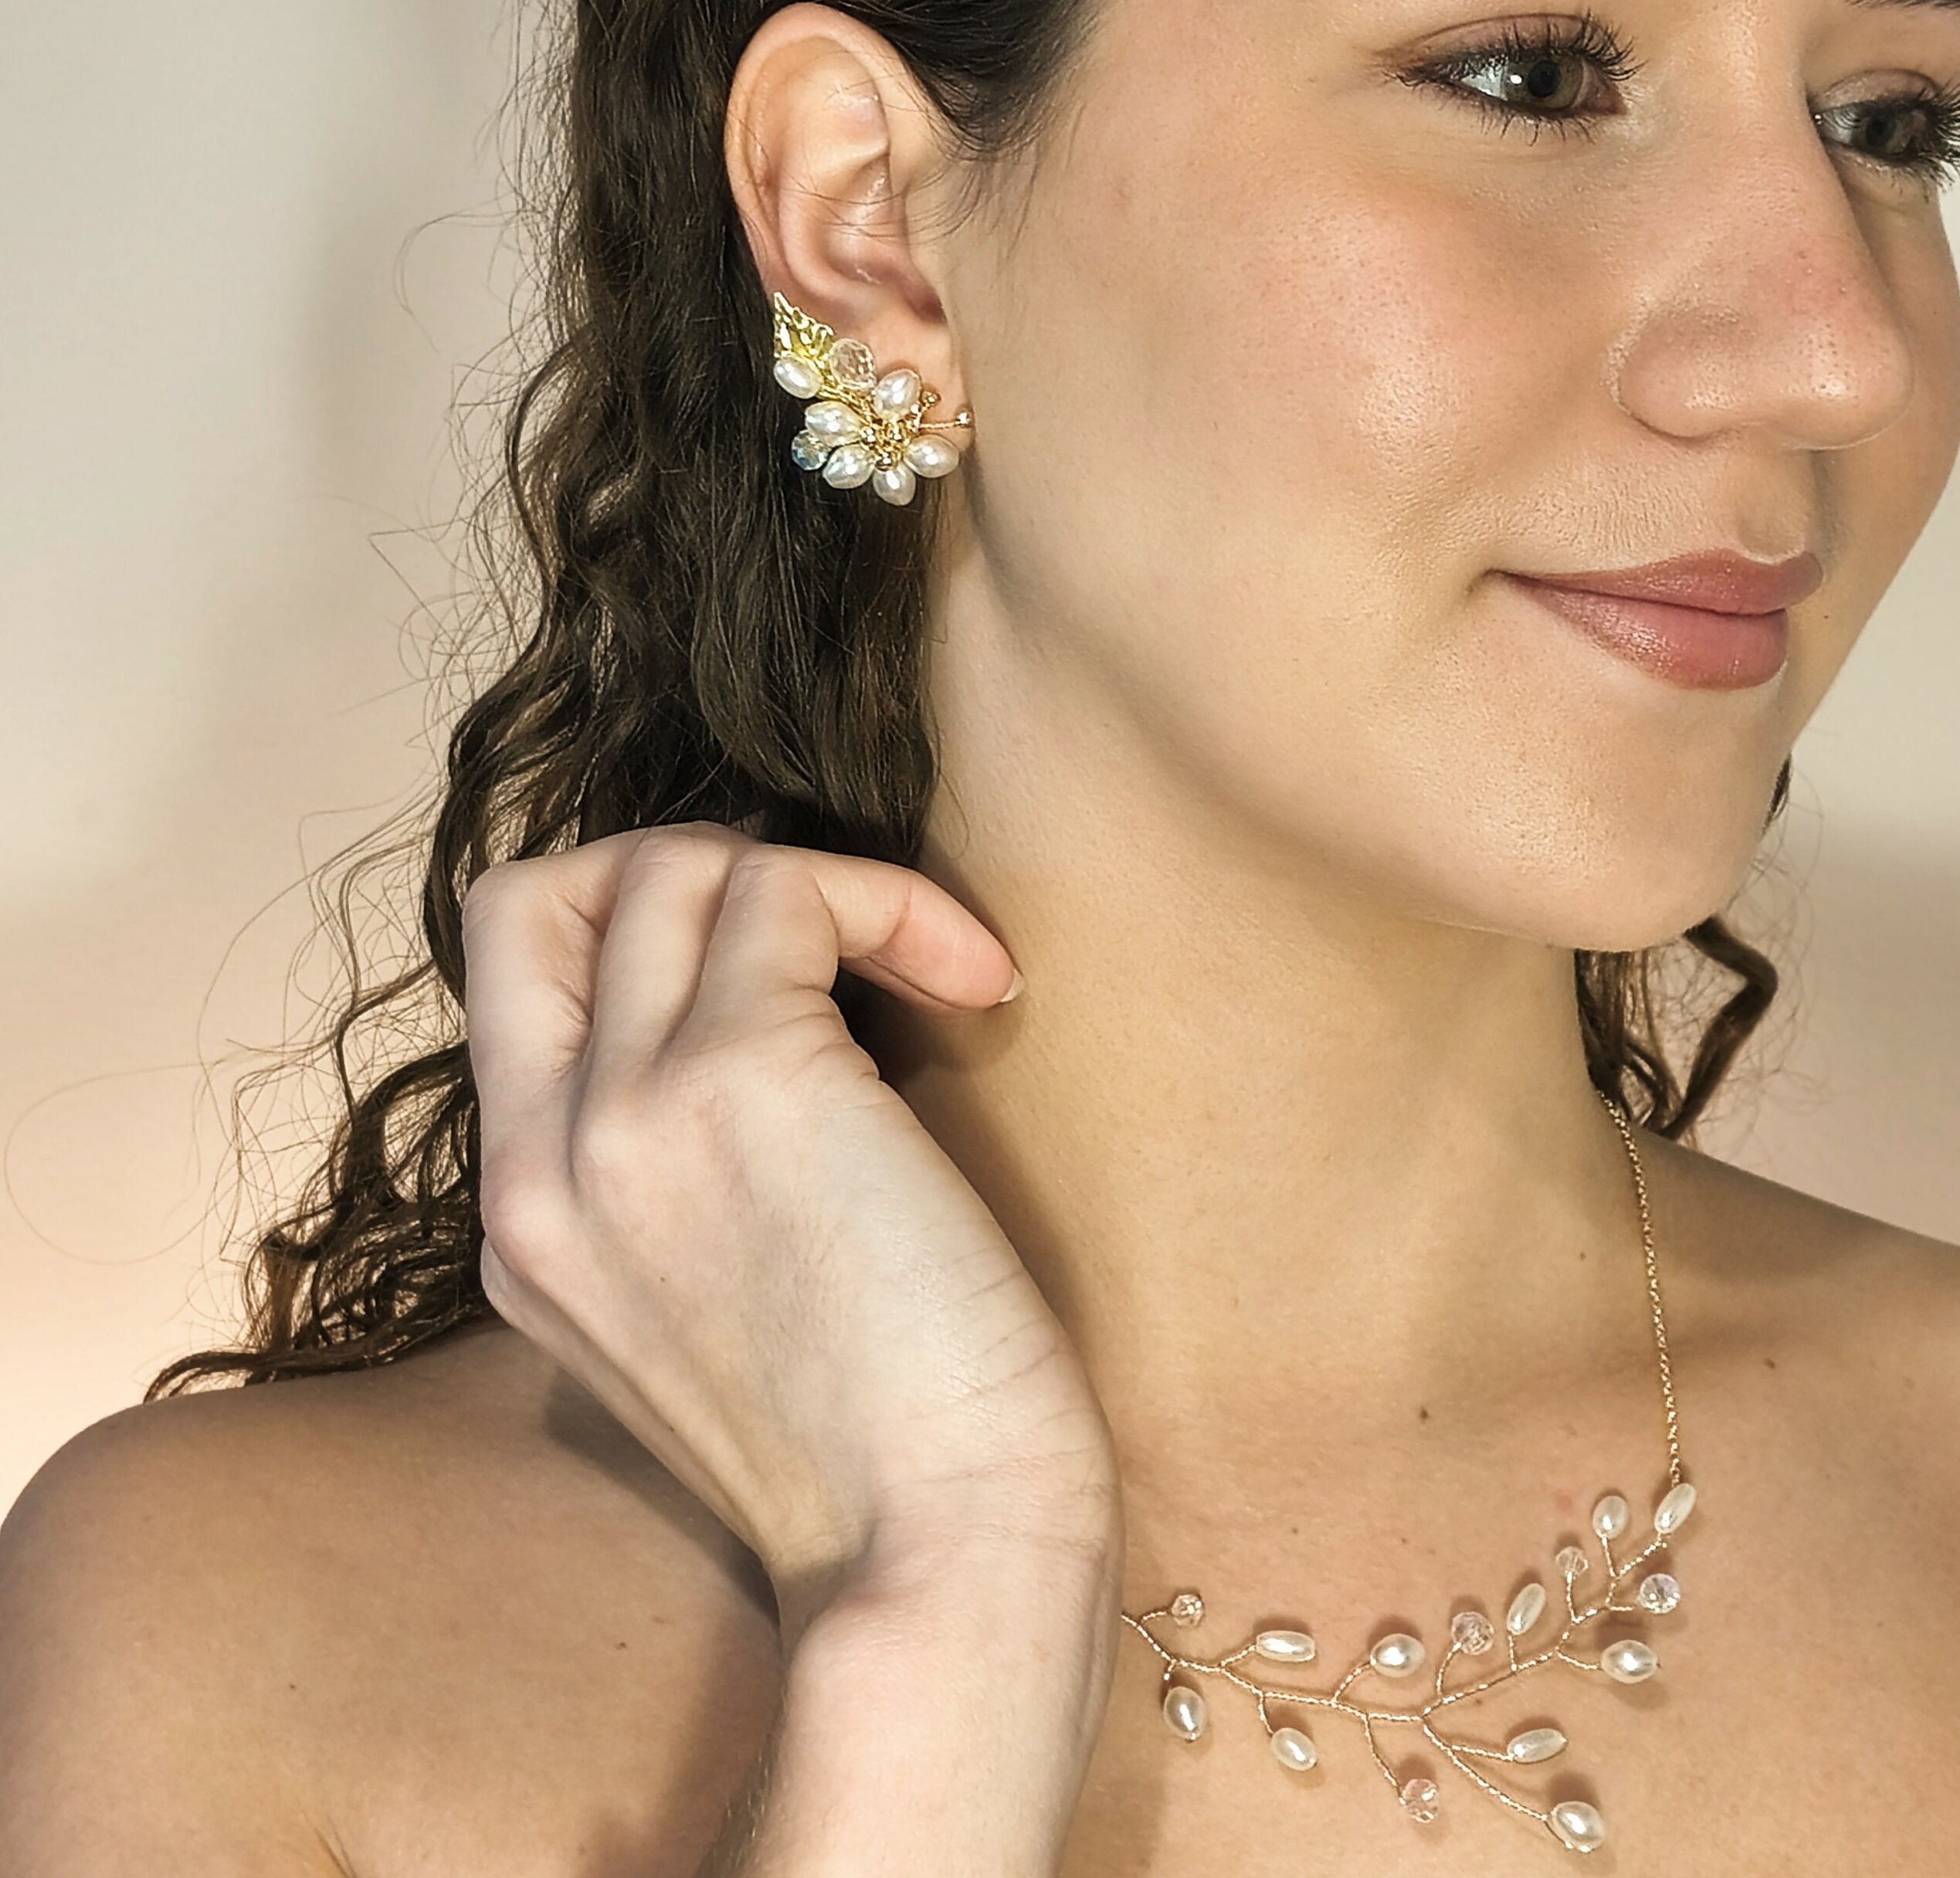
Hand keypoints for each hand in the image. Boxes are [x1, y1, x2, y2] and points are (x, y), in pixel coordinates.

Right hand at [460, 822, 1121, 1631]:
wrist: (935, 1558)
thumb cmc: (876, 1446)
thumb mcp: (705, 1321)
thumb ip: (669, 1184)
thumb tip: (759, 1029)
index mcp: (526, 1227)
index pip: (515, 989)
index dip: (643, 940)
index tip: (783, 986)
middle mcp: (543, 1163)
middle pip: (534, 895)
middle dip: (678, 866)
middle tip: (817, 936)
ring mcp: (623, 1115)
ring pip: (674, 868)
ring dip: (821, 883)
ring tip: (937, 966)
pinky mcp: (740, 1080)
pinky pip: (790, 893)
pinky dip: (894, 903)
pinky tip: (978, 984)